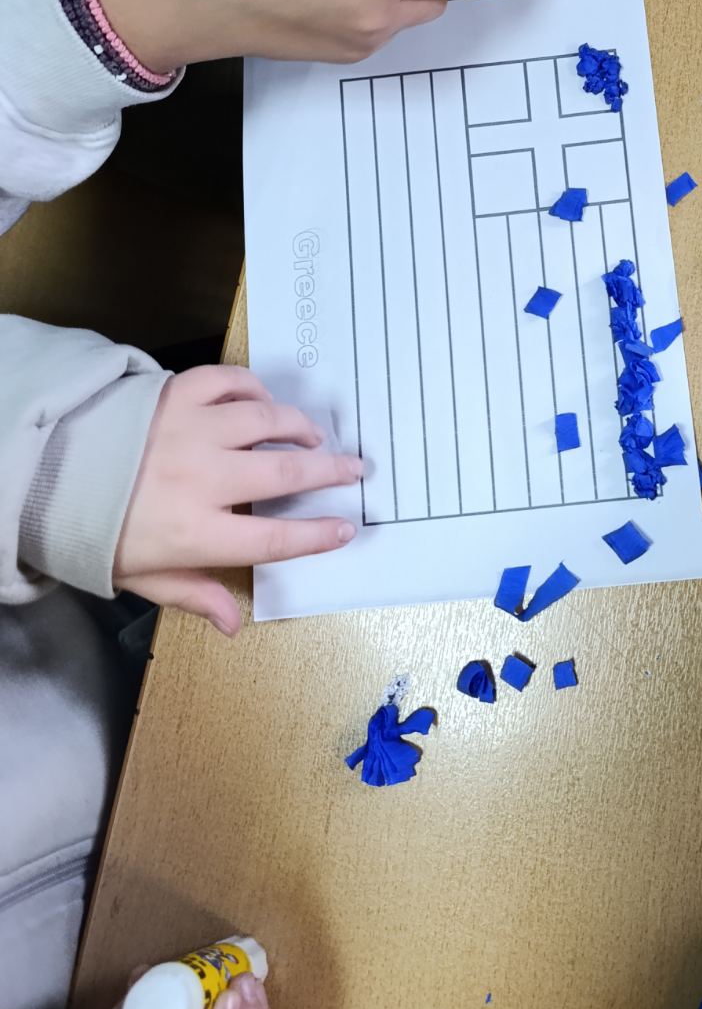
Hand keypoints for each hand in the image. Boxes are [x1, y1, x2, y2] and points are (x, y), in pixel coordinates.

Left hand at [115, 366, 363, 634]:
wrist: (40, 474)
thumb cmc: (89, 531)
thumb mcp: (139, 576)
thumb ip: (192, 595)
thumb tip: (232, 625)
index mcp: (194, 532)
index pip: (272, 540)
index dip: (315, 536)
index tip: (344, 528)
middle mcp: (200, 479)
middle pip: (283, 475)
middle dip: (329, 472)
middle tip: (354, 469)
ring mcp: (189, 431)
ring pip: (264, 421)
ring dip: (298, 426)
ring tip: (314, 434)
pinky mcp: (174, 396)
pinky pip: (227, 383)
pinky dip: (252, 388)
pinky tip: (263, 400)